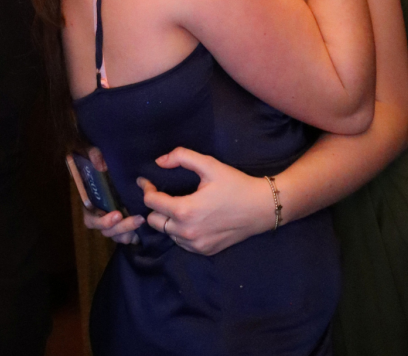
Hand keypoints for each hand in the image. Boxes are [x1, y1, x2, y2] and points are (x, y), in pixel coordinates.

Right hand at [78, 147, 142, 243]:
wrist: (117, 164)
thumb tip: (100, 164)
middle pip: (107, 231)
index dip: (102, 221)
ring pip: (118, 236)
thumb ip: (95, 156)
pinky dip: (135, 235)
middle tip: (138, 219)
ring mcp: (112, 222)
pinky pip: (128, 236)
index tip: (117, 214)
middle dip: (122, 227)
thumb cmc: (102, 160)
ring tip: (142, 221)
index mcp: (90, 204)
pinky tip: (144, 228)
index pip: (91, 221)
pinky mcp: (124, 224)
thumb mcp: (96, 153)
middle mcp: (100, 215)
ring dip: (129, 232)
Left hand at [137, 148, 272, 254]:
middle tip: (161, 192)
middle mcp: (187, 232)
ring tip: (175, 204)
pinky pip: (181, 242)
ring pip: (167, 233)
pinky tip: (188, 217)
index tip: (145, 180)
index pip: (151, 203)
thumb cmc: (235, 184)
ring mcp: (196, 245)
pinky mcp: (205, 251)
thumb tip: (159, 162)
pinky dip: (179, 230)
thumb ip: (181, 157)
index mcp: (185, 211)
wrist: (261, 208)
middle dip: (154, 206)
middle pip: (154, 221)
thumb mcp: (208, 164)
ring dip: (166, 219)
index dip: (146, 189)